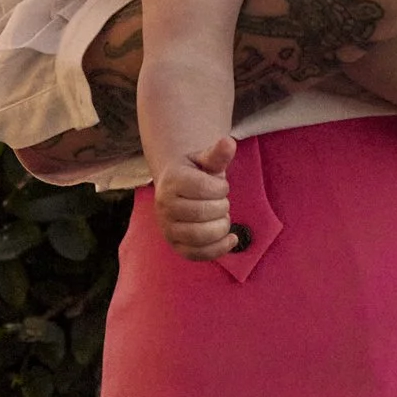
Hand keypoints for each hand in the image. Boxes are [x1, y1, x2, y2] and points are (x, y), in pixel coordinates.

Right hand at [157, 135, 239, 259]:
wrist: (176, 186)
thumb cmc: (196, 171)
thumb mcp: (206, 159)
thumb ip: (218, 154)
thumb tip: (229, 142)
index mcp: (172, 180)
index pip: (203, 187)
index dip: (221, 188)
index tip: (222, 186)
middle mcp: (164, 205)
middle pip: (202, 213)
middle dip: (222, 207)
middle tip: (223, 202)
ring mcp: (168, 228)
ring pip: (200, 236)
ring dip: (221, 227)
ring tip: (223, 217)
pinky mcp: (175, 246)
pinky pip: (197, 254)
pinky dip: (219, 249)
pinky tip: (231, 239)